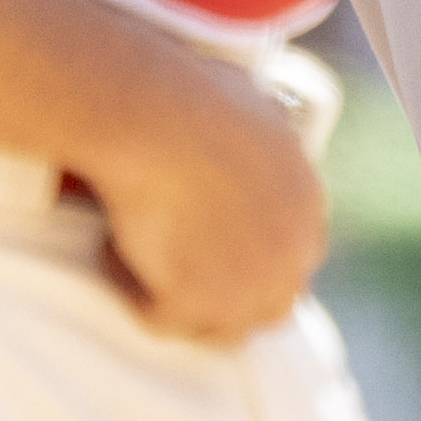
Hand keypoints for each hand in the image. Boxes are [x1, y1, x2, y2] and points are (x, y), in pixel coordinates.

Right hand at [83, 36, 331, 342]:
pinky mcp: (200, 304)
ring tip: (142, 268)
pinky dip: (132, 293)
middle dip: (225, 294)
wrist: (152, 113)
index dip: (250, 259)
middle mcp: (293, 252)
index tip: (213, 251)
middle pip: (268, 305)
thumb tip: (263, 121)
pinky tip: (113, 253)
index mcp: (307, 204)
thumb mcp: (250, 101)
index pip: (292, 258)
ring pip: (219, 327)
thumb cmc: (188, 93)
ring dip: (181, 304)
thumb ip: (266, 129)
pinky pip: (160, 320)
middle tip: (177, 273)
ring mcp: (251, 285)